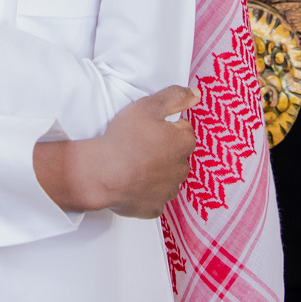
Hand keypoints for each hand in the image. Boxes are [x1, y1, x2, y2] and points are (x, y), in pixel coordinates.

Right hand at [33, 84, 197, 218]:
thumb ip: (176, 96)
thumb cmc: (125, 139)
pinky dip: (146, 191)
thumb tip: (196, 93)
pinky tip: (132, 182)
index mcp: (183, 143)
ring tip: (134, 162)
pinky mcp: (153, 208)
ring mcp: (168, 191)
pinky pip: (154, 197)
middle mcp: (181, 169)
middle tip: (140, 142)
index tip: (150, 126)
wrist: (104, 173)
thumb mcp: (149, 105)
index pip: (184, 130)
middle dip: (163, 149)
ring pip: (167, 177)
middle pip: (176, 155)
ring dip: (156, 171)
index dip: (166, 125)